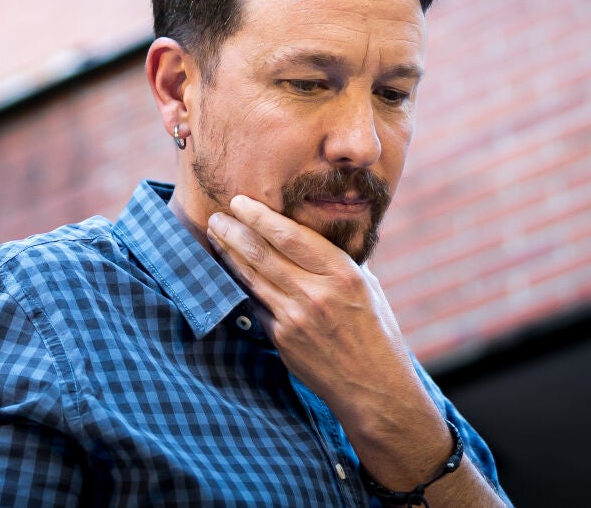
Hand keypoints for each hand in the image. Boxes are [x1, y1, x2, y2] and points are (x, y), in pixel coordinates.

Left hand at [205, 194, 449, 488]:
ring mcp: (296, 318)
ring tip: (215, 237)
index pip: (290, 235)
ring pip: (252, 277)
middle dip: (234, 231)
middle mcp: (317, 293)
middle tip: (216, 217)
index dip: (260, 216)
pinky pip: (255, 305)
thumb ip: (338, 261)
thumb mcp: (368, 286)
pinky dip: (240, 285)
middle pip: (262, 253)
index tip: (240, 202)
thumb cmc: (375, 332)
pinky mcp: (282, 339)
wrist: (374, 388)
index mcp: (342, 273)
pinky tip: (229, 272)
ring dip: (229, 255)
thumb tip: (313, 233)